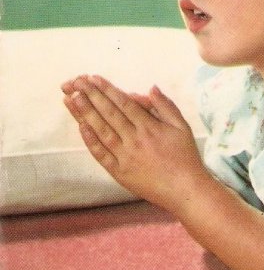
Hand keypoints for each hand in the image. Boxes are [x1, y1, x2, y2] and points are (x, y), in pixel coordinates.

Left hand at [61, 75, 204, 207]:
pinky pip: (102, 155)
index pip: (124, 103)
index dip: (107, 89)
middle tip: (76, 82)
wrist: (185, 190)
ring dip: (85, 114)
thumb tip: (151, 88)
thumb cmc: (186, 157)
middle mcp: (135, 140)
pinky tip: (81, 127)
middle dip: (91, 96)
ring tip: (71, 99)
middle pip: (109, 114)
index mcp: (150, 127)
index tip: (93, 78)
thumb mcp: (182, 127)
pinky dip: (90, 141)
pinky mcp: (120, 173)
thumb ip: (166, 106)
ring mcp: (125, 157)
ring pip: (102, 131)